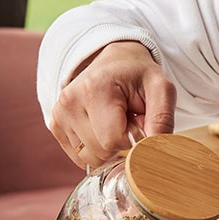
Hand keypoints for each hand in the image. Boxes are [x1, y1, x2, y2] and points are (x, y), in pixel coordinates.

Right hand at [50, 41, 176, 165]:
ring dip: (109, 146)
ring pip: (90, 158)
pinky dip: (96, 148)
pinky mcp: (56, 124)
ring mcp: (59, 113)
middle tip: (128, 117)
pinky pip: (80, 157)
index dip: (133, 137)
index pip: (114, 140)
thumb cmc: (139, 75)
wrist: (116, 61)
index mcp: (95, 88)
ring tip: (115, 120)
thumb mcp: (161, 89)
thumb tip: (153, 154)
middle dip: (121, 142)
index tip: (139, 118)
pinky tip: (102, 126)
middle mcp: (70, 101)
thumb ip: (162, 120)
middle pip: (101, 152)